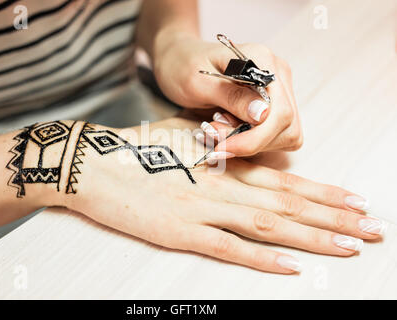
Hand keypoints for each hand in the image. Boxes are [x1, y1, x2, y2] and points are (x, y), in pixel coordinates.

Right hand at [61, 118, 384, 273]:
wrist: (93, 163)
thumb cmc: (136, 149)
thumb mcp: (180, 139)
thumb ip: (215, 150)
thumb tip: (239, 152)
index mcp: (221, 164)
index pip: (284, 179)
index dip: (322, 192)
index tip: (354, 201)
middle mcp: (221, 186)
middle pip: (288, 204)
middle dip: (333, 218)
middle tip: (371, 228)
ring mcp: (202, 210)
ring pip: (268, 224)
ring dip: (311, 238)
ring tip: (348, 247)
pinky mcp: (180, 232)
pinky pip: (229, 248)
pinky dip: (262, 259)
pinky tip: (291, 268)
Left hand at [153, 33, 301, 155]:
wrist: (179, 59)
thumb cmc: (183, 65)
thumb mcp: (197, 82)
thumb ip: (231, 96)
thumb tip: (263, 113)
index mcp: (263, 61)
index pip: (280, 111)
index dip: (255, 138)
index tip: (223, 146)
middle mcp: (278, 74)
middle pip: (286, 126)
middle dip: (249, 141)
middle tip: (213, 132)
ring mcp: (278, 90)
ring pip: (283, 135)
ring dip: (249, 141)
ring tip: (216, 128)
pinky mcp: (272, 105)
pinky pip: (273, 135)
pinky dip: (250, 140)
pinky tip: (227, 129)